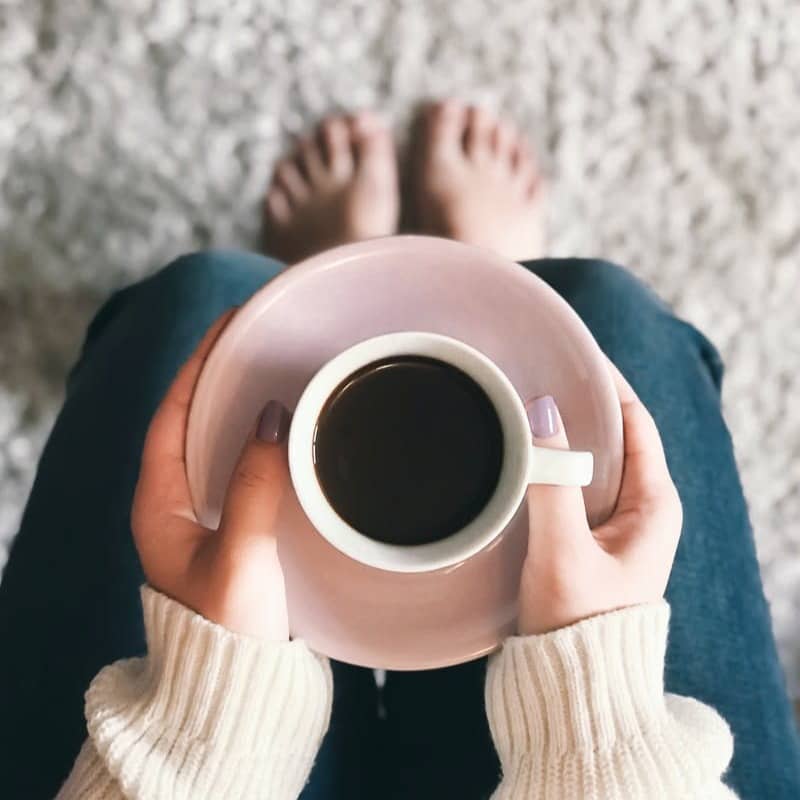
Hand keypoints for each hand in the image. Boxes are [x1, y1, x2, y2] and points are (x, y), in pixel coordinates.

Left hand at [132, 310, 292, 640]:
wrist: (237, 689)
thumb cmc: (229, 630)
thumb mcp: (241, 557)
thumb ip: (255, 487)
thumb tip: (273, 418)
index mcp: (159, 506)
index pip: (171, 414)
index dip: (197, 366)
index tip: (230, 325)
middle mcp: (175, 506)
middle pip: (191, 421)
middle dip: (220, 376)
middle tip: (258, 339)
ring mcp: (203, 519)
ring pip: (217, 444)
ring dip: (241, 406)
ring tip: (275, 370)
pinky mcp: (232, 532)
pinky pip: (240, 468)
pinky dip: (260, 441)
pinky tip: (287, 432)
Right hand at [518, 361, 681, 634]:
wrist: (573, 688)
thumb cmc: (578, 626)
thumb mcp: (564, 551)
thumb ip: (553, 484)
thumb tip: (542, 414)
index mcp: (653, 506)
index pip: (636, 423)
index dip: (607, 384)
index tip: (572, 353)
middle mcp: (639, 510)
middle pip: (612, 437)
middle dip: (579, 404)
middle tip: (536, 374)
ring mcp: (612, 526)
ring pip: (588, 461)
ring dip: (561, 435)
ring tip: (523, 406)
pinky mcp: (585, 541)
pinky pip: (570, 486)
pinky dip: (549, 466)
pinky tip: (520, 457)